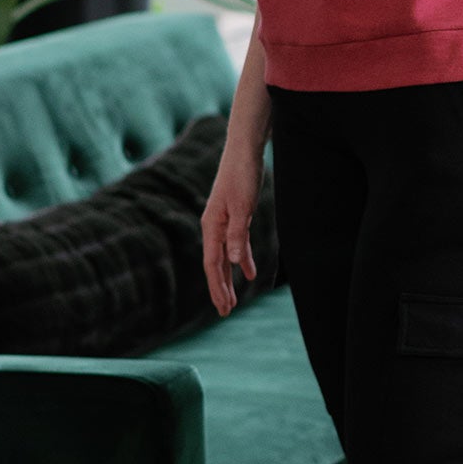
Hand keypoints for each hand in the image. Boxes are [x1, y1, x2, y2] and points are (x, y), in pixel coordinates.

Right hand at [201, 140, 264, 316]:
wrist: (244, 151)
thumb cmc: (242, 176)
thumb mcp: (243, 206)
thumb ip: (238, 234)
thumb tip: (234, 262)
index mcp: (212, 226)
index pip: (213, 264)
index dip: (218, 287)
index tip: (224, 307)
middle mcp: (214, 227)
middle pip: (216, 264)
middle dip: (220, 289)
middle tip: (226, 312)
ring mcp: (223, 222)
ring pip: (225, 257)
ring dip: (229, 278)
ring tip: (233, 300)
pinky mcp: (235, 217)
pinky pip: (236, 245)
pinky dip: (242, 259)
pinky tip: (250, 272)